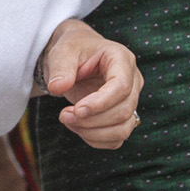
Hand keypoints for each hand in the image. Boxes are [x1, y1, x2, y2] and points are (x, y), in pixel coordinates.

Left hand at [40, 17, 143, 149]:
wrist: (76, 58)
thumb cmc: (73, 51)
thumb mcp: (63, 52)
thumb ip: (60, 69)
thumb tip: (56, 88)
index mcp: (121, 59)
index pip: (122, 86)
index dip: (101, 103)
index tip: (77, 110)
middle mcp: (133, 80)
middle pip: (123, 110)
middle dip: (92, 120)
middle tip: (64, 115)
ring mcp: (131, 100)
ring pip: (123, 129)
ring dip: (93, 132)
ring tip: (68, 120)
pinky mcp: (124, 116)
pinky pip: (116, 138)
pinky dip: (95, 139)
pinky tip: (77, 127)